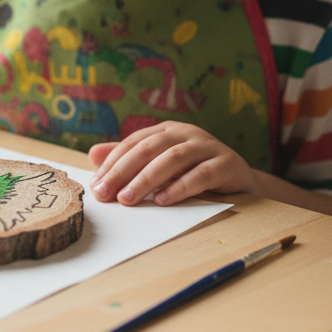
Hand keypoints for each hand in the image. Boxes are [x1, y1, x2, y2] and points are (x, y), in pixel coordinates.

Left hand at [88, 121, 255, 205]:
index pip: (133, 143)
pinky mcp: (227, 163)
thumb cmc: (194, 172)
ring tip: (128, 199)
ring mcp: (207, 146)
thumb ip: (129, 160)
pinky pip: (201, 174)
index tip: (96, 186)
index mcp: (166, 131)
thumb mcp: (160, 165)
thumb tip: (92, 155)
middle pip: (149, 148)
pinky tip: (162, 200)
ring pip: (172, 159)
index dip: (112, 163)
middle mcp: (186, 133)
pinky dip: (180, 187)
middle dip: (123, 171)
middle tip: (106, 194)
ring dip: (147, 179)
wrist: (239, 181)